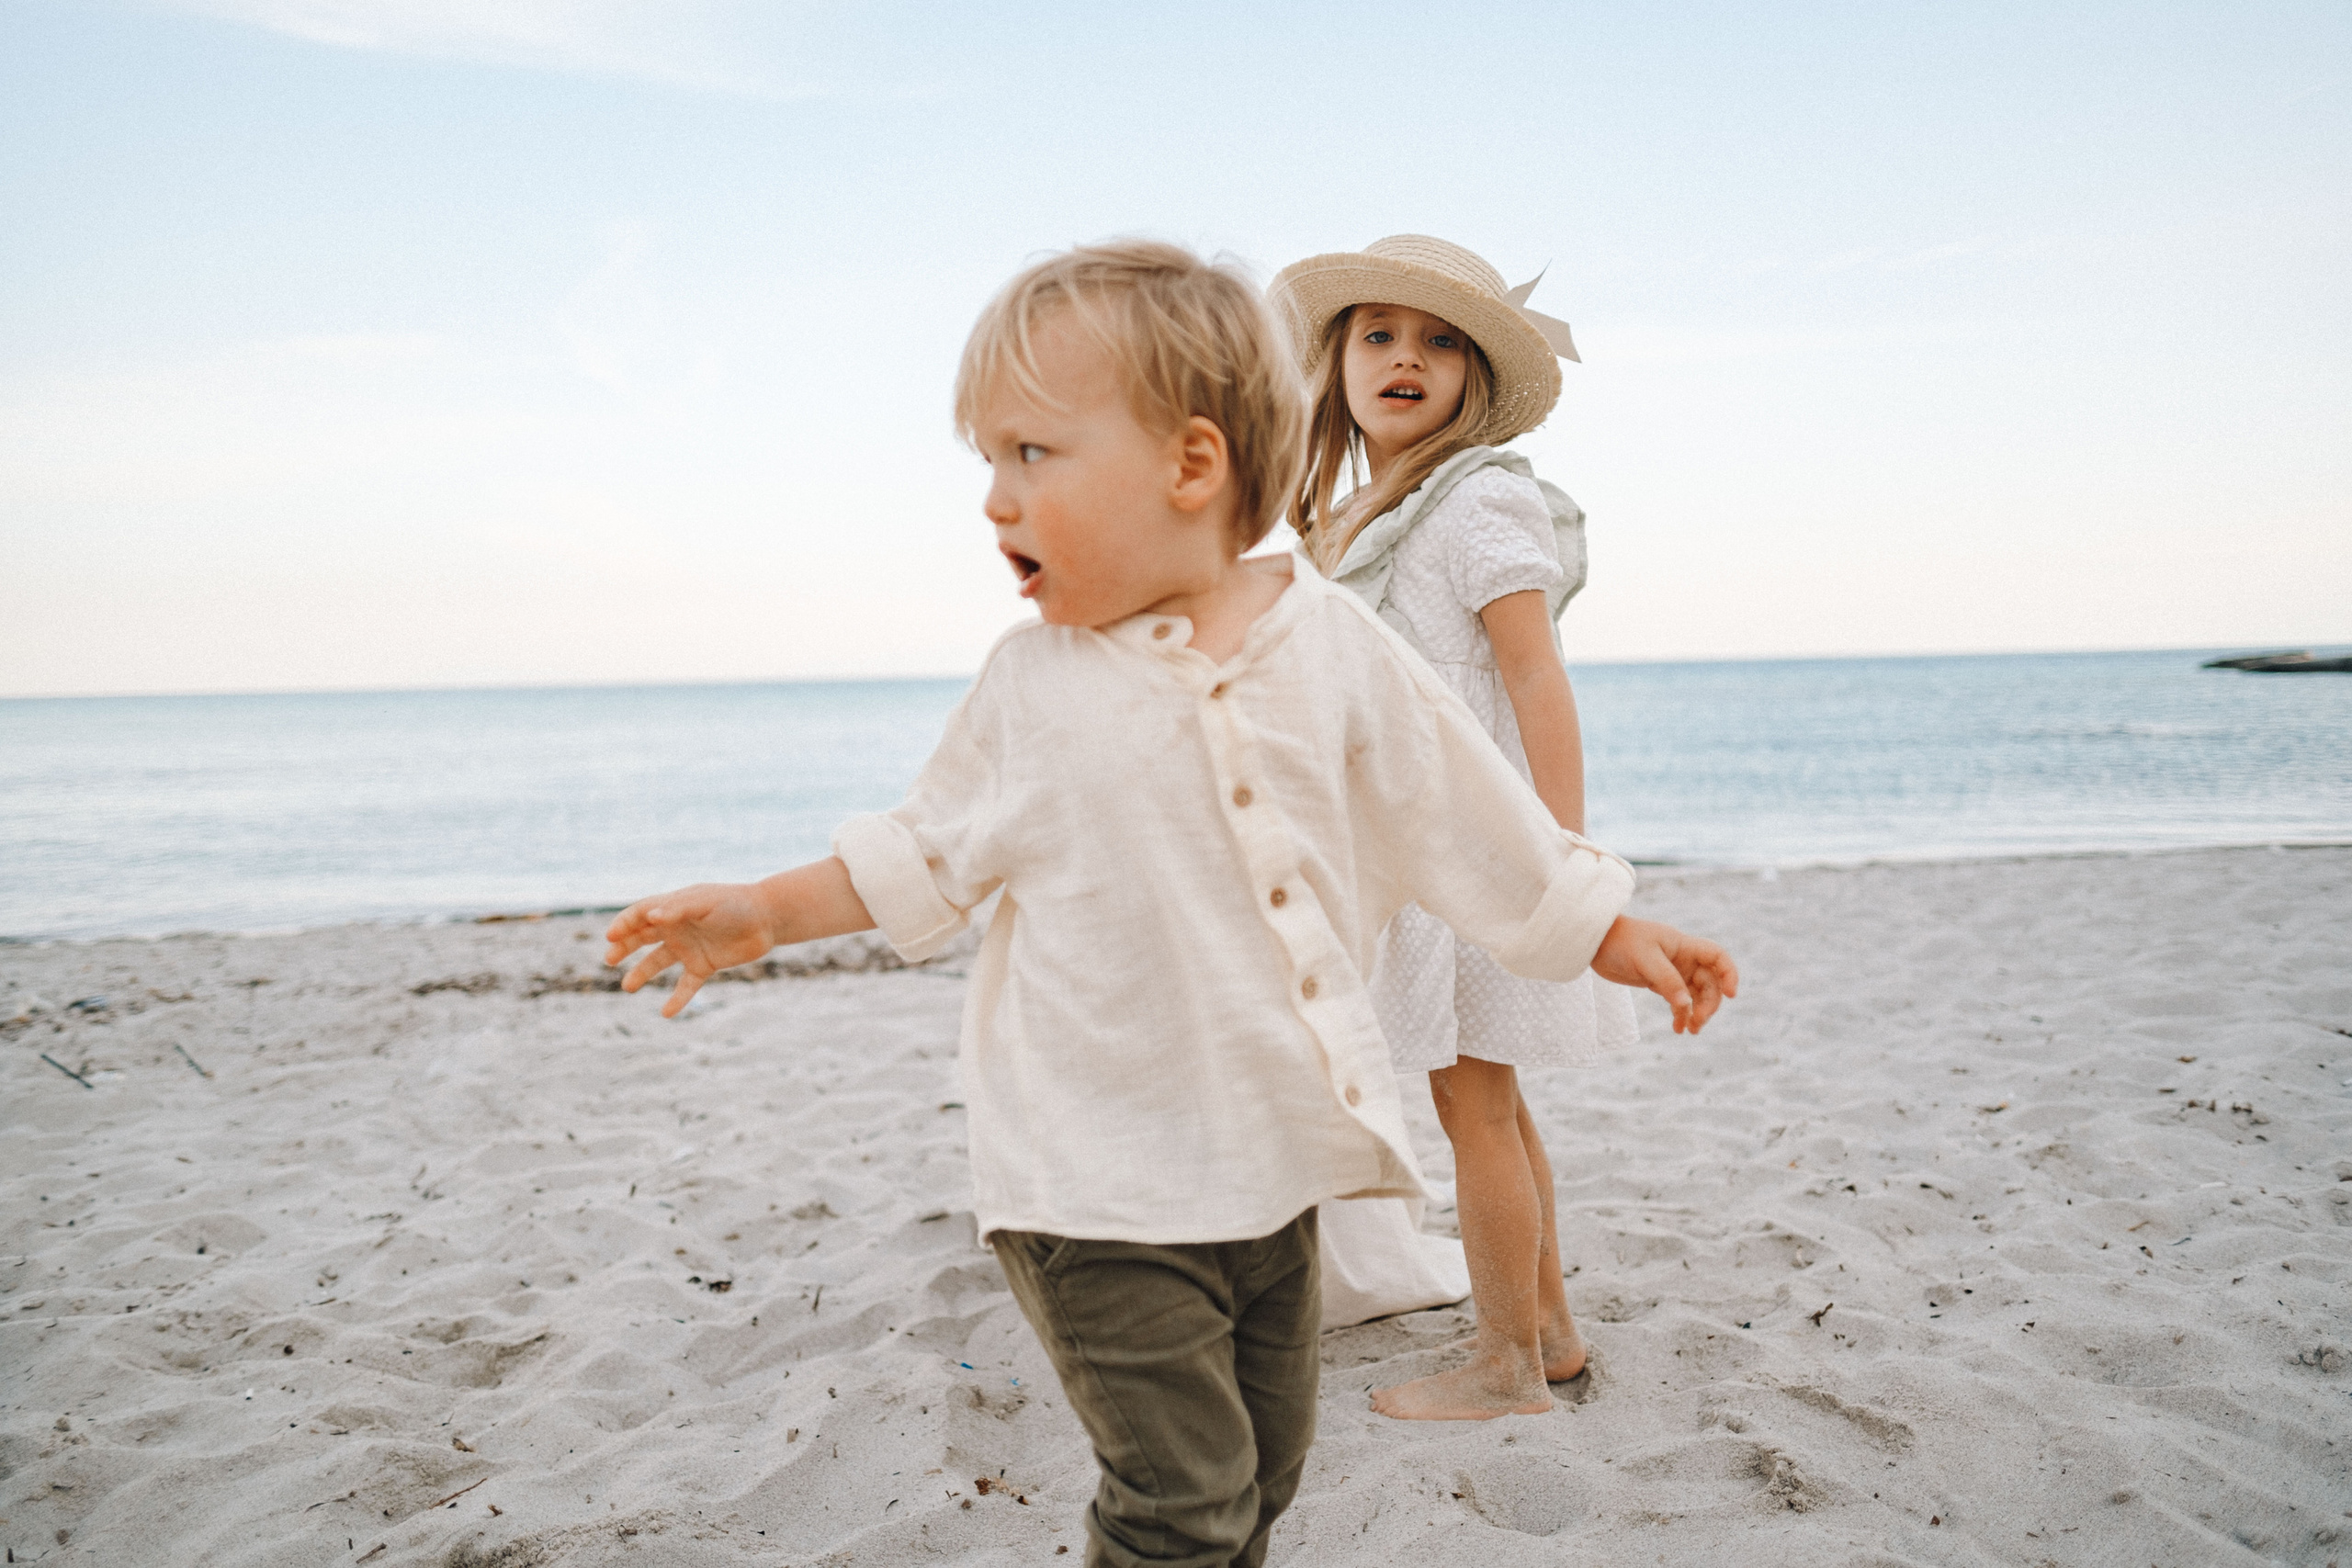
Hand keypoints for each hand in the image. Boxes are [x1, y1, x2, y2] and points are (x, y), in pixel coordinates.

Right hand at [604, 882, 777, 1017]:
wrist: (768, 919)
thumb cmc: (735, 903)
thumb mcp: (705, 902)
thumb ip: (678, 908)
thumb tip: (651, 917)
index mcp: (673, 908)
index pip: (639, 914)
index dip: (623, 924)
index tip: (611, 937)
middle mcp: (677, 928)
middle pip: (641, 938)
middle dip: (623, 947)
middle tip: (609, 960)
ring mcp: (689, 948)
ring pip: (658, 962)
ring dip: (641, 973)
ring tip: (628, 987)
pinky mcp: (704, 965)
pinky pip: (686, 985)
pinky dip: (677, 999)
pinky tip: (667, 1013)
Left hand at [1591, 916, 1738, 1033]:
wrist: (1594, 943)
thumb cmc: (1619, 941)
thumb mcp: (1644, 960)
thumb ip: (1667, 981)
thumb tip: (1686, 1006)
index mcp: (1683, 946)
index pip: (1717, 957)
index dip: (1729, 974)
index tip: (1731, 994)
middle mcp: (1682, 959)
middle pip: (1709, 983)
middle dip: (1709, 1004)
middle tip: (1698, 1022)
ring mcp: (1672, 972)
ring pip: (1695, 995)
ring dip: (1697, 1013)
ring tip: (1691, 1030)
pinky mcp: (1659, 983)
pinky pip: (1678, 1002)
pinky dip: (1680, 1015)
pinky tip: (1678, 1029)